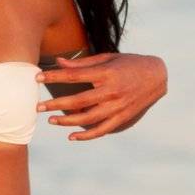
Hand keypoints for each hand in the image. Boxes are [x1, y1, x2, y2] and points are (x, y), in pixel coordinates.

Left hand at [35, 51, 167, 140]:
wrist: (157, 76)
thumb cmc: (128, 64)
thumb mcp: (107, 58)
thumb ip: (83, 63)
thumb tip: (58, 62)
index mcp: (106, 73)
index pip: (75, 75)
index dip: (55, 76)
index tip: (38, 77)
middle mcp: (111, 91)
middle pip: (78, 100)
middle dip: (55, 104)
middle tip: (37, 106)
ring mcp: (117, 106)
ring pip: (88, 118)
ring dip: (67, 121)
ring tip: (51, 120)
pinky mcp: (122, 117)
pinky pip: (101, 130)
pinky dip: (86, 135)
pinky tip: (71, 136)